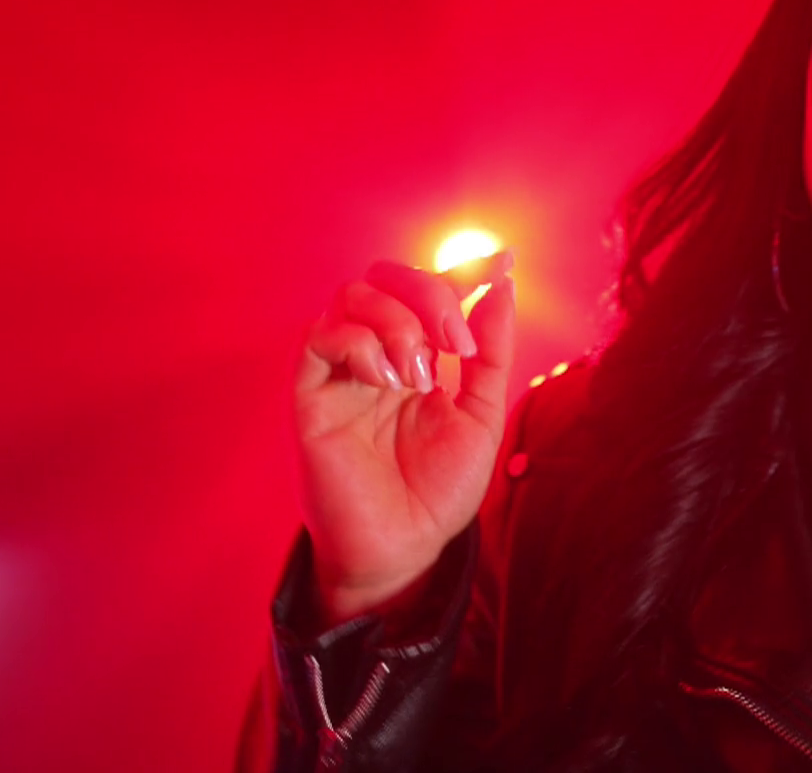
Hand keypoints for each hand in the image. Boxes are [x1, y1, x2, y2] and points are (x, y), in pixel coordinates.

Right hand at [293, 251, 515, 625]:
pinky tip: (387, 381)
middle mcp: (375, 355)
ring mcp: (340, 373)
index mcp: (417, 355)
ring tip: (421, 376)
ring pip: (351, 295)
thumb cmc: (438, 489)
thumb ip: (490, 352)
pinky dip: (361, 343)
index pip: (429, 290)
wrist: (406, 549)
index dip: (463, 267)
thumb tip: (500, 286)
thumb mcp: (481, 414)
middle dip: (428, 292)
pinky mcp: (309, 396)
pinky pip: (319, 336)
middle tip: (456, 343)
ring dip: (398, 323)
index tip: (501, 262)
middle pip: (384, 277)